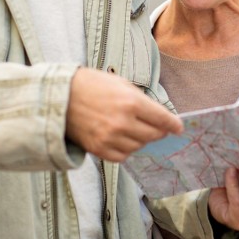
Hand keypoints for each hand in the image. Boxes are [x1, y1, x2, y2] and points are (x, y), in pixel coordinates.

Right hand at [66, 67, 182, 161]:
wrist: (59, 96)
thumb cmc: (90, 84)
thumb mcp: (119, 82)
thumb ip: (140, 99)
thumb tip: (156, 114)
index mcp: (131, 102)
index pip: (162, 119)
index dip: (173, 124)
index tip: (178, 128)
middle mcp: (123, 122)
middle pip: (153, 135)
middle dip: (158, 131)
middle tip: (157, 128)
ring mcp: (111, 138)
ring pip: (139, 146)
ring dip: (141, 139)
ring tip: (132, 128)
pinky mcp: (99, 149)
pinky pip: (123, 156)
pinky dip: (126, 149)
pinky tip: (121, 138)